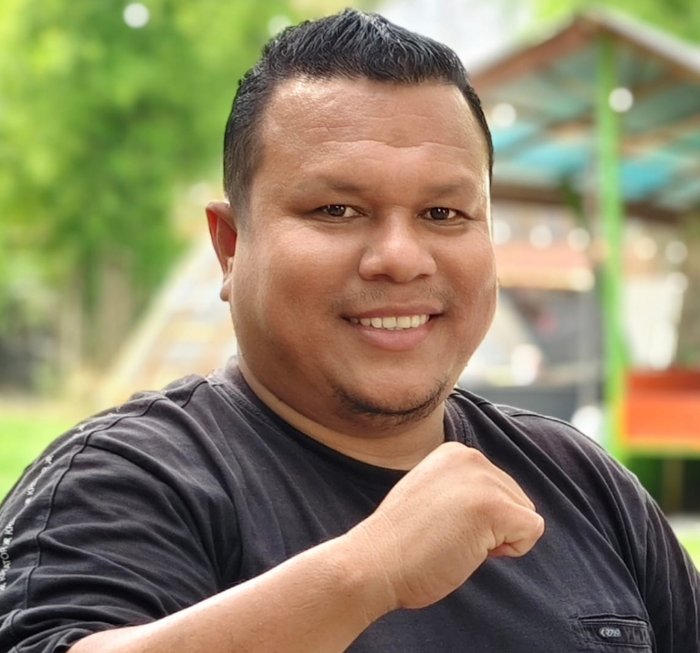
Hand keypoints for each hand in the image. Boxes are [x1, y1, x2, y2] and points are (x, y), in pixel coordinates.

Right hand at [349, 442, 544, 609]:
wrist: (374, 562)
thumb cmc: (400, 541)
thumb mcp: (433, 494)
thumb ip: (462, 488)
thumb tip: (498, 505)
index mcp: (454, 452)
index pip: (498, 487)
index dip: (479, 517)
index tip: (441, 524)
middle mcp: (470, 456)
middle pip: (516, 499)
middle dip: (492, 527)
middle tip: (447, 536)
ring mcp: (482, 479)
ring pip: (525, 516)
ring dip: (497, 539)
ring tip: (454, 540)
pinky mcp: (493, 506)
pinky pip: (531, 531)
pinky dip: (510, 550)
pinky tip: (470, 548)